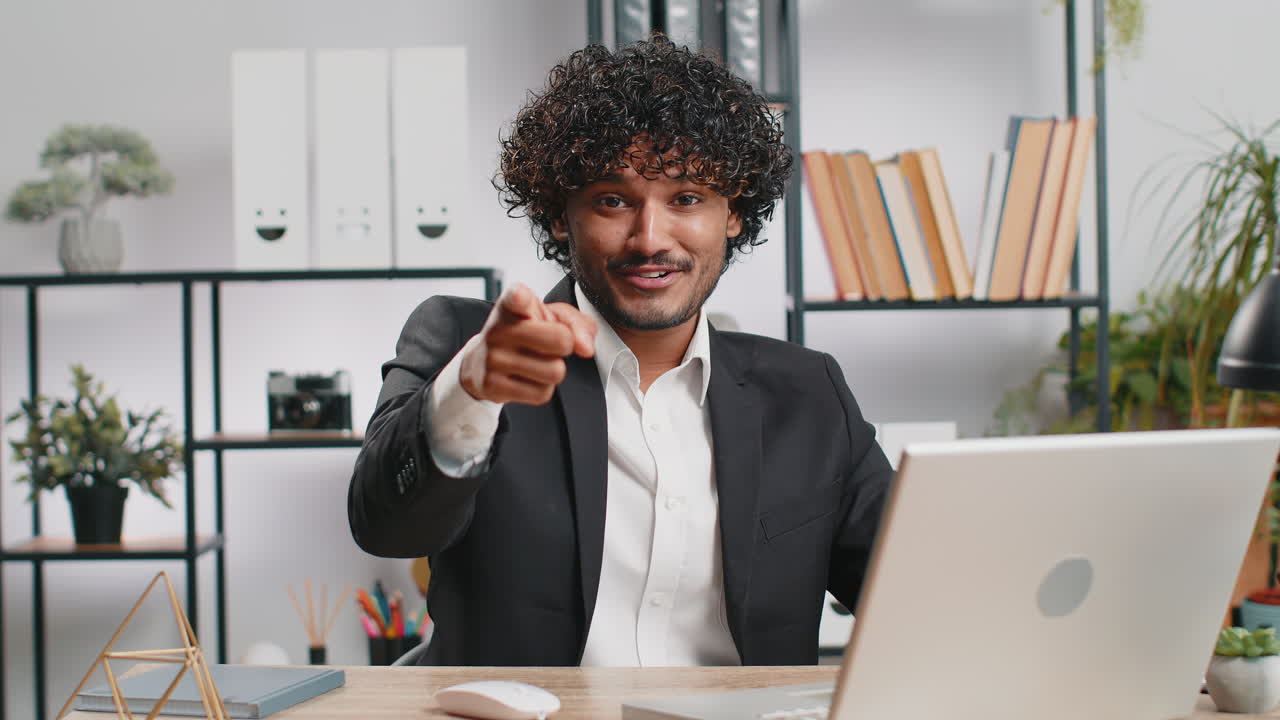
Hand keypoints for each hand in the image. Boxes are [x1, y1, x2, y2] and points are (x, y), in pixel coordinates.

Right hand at [459, 283, 596, 404]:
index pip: (516, 298)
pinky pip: (542, 393)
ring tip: (535, 362)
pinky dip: (542, 388)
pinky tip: (526, 378)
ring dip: (553, 370)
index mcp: (511, 304)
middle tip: (549, 345)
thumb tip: (586, 349)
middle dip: (565, 346)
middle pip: (561, 340)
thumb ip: (577, 323)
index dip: (520, 298)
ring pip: (554, 372)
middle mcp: (498, 329)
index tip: (520, 298)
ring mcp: (493, 359)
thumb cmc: (524, 333)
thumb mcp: (550, 317)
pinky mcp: (492, 386)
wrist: (481, 362)